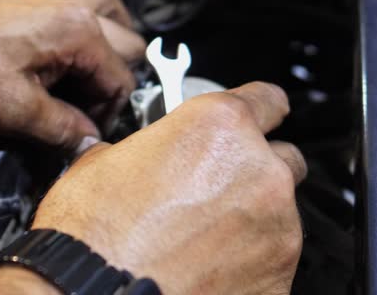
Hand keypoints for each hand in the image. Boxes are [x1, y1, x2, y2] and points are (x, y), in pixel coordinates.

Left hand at [0, 0, 140, 149]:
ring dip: (114, 36)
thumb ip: (63, 129)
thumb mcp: (18, 112)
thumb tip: (90, 142)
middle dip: (112, 81)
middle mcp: (74, 7)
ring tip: (98, 70)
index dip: (106, 115)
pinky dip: (84, 1)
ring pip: (109, 6)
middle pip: (126, 44)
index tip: (80, 136)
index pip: (120, 80)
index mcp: (80, 32)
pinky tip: (81, 15)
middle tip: (83, 112)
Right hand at [31, 82, 305, 293]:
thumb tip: (126, 156)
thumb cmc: (95, 234)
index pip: (268, 99)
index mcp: (221, 128)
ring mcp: (277, 230)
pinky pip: (271, 261)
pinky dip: (248, 261)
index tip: (249, 121)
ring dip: (249, 217)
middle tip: (211, 186)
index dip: (256, 109)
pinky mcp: (279, 280)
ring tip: (200, 236)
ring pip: (278, 212)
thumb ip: (135, 149)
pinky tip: (207, 267)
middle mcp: (260, 173)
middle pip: (281, 158)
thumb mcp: (98, 163)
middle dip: (253, 169)